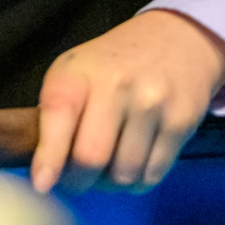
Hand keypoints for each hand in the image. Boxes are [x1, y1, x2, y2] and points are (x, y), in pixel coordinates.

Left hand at [30, 10, 224, 193]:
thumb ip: (55, 114)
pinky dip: (136, 182)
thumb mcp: (73, 73)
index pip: (59, 118)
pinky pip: (153, 175)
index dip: (49, 158)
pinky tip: (131, 166)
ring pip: (124, 174)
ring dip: (110, 184)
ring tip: (106, 169)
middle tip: (76, 180)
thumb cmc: (111, 65)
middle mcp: (115, 87)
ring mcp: (152, 105)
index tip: (43, 184)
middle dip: (78, 181)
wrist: (175, 39)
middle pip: (92, 158)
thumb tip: (45, 172)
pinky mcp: (181, 123)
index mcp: (77, 74)